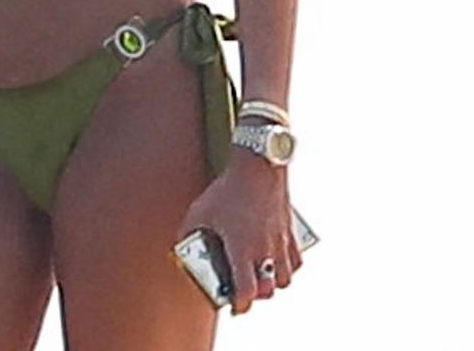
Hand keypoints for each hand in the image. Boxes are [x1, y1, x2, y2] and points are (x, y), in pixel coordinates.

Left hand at [177, 150, 301, 313]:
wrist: (258, 167)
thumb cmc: (226, 190)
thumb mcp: (199, 211)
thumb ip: (187, 232)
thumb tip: (178, 247)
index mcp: (242, 248)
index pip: (247, 290)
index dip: (241, 305)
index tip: (234, 307)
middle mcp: (265, 250)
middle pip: (267, 290)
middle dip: (255, 295)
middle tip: (243, 290)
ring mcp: (281, 243)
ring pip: (284, 280)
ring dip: (271, 283)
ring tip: (258, 276)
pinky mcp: (292, 234)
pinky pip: (295, 263)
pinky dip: (286, 268)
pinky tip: (274, 262)